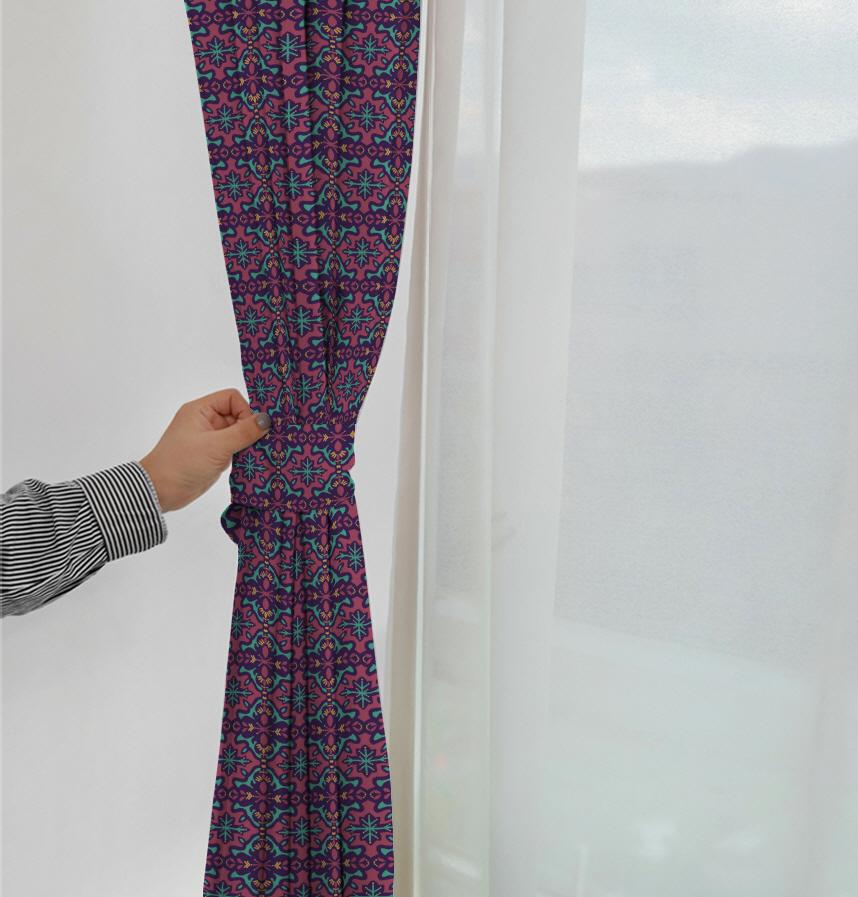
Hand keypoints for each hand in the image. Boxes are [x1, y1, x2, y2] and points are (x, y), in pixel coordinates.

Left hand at [139, 388, 270, 511]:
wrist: (160, 492)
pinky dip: (243, 454)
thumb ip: (244, 432)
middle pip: (238, 415)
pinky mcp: (214, 455)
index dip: (245, 410)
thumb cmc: (182, 463)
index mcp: (201, 410)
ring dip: (248, 442)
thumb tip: (267, 419)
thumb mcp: (216, 446)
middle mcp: (206, 421)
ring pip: (238, 433)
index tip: (252, 428)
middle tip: (261, 443)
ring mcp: (210, 439)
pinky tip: (251, 462)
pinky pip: (235, 448)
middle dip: (249, 428)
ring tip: (257, 454)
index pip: (232, 398)